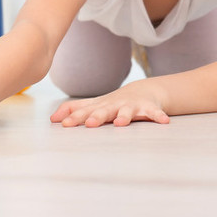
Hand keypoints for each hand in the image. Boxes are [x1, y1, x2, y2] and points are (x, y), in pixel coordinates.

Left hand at [50, 79, 169, 127]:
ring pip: (128, 112)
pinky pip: (154, 112)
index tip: (65, 125)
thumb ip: (75, 110)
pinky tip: (164, 121)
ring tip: (121, 123)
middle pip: (105, 111)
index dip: (76, 118)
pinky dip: (159, 116)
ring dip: (124, 116)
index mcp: (101, 107)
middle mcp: (115, 105)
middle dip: (97, 117)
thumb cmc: (114, 103)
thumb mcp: (95, 105)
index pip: (86, 112)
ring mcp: (132, 106)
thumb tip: (52, 118)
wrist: (144, 91)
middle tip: (90, 124)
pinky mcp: (148, 108)